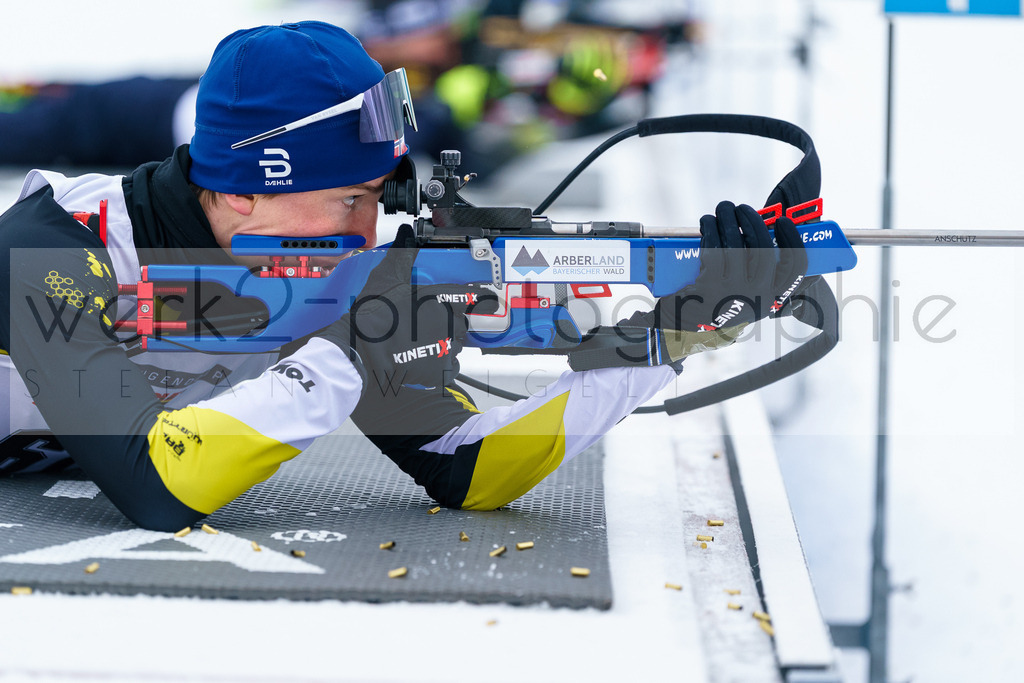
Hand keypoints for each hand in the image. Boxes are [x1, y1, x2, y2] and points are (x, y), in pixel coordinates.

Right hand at [317, 226, 474, 401]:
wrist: (363, 349)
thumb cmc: (374, 314)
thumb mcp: (387, 276)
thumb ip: (402, 254)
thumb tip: (407, 232)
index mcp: (439, 298)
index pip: (473, 297)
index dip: (483, 299)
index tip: (490, 301)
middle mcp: (448, 321)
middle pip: (461, 323)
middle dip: (449, 324)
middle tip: (427, 326)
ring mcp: (445, 346)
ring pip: (455, 345)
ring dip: (444, 344)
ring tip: (421, 343)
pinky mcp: (440, 369)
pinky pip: (451, 368)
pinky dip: (442, 366)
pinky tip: (426, 360)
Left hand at [652, 200, 806, 331]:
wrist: (682, 328)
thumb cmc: (716, 304)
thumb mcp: (744, 295)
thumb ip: (756, 271)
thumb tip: (758, 229)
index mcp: (770, 298)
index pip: (795, 269)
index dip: (793, 241)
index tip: (783, 221)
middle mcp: (756, 297)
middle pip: (764, 249)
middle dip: (753, 220)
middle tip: (741, 209)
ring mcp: (734, 292)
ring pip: (736, 244)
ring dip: (728, 219)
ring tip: (722, 210)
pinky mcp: (710, 287)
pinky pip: (714, 249)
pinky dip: (710, 230)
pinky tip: (706, 223)